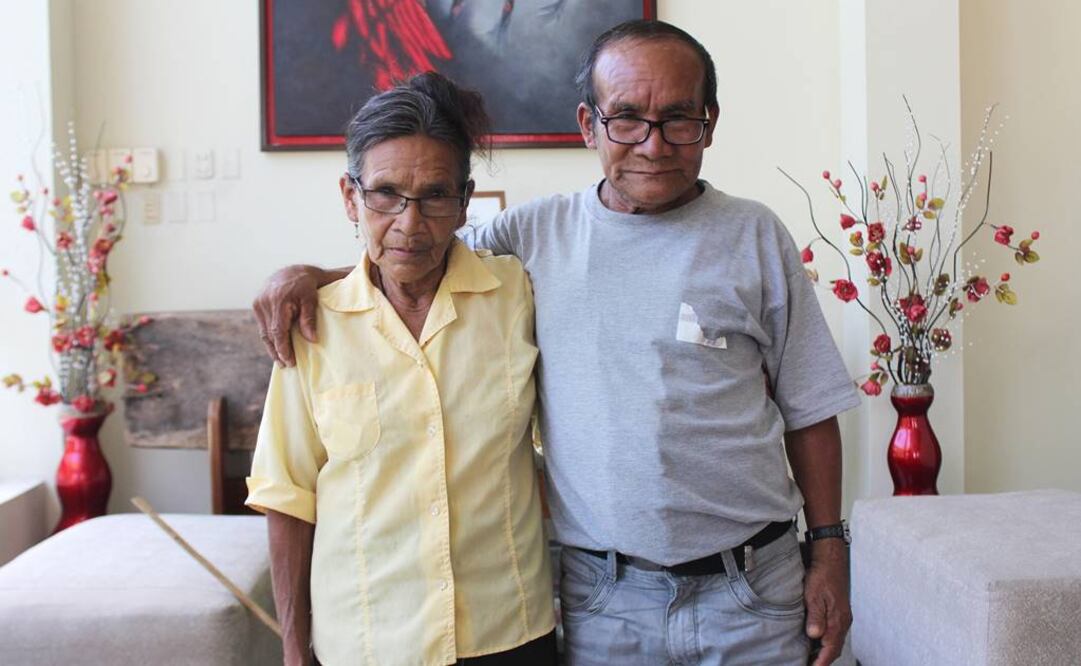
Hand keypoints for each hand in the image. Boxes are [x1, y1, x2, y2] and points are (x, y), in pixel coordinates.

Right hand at [252, 265, 322, 365]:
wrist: (293, 271)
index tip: (290, 362)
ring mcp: (258, 303)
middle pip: (269, 334)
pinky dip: (269, 337)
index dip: (283, 348)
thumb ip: (309, 319)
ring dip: (272, 347)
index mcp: (278, 301)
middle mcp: (265, 302)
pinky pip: (263, 326)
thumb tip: (312, 340)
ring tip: (280, 361)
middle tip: (286, 365)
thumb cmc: (306, 285)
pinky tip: (276, 347)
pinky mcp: (256, 304)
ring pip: (264, 332)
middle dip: (277, 352)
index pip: (278, 331)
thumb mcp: (311, 299)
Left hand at [804, 539, 850, 664]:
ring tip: (811, 657)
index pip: (830, 648)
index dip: (821, 661)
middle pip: (834, 648)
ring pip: (835, 640)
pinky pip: (835, 632)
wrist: (831, 560)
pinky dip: (826, 641)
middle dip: (823, 659)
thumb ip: (816, 616)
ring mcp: (843, 616)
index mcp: (838, 620)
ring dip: (825, 651)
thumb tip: (814, 635)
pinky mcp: (840, 611)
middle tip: (810, 664)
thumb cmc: (822, 575)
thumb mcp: (814, 595)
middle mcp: (843, 621)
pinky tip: (816, 640)